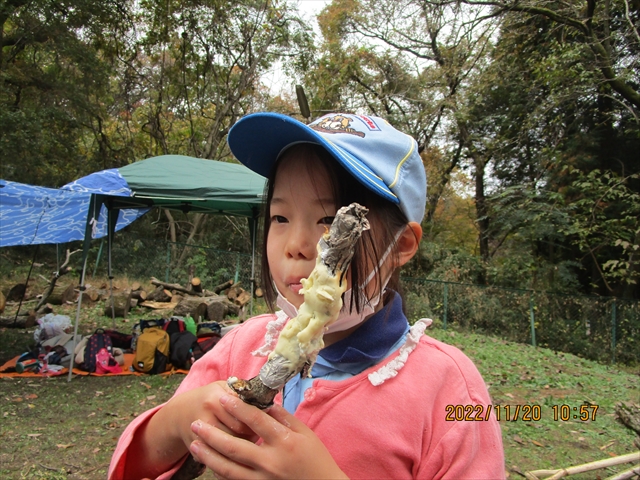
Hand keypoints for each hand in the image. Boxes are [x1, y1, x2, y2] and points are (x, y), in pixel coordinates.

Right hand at [170, 380, 257, 448]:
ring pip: (231, 446)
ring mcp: (200, 433)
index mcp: (216, 397)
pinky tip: (234, 449)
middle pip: (239, 430)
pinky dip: (230, 456)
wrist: (180, 413)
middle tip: (257, 431)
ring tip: (247, 439)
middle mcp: (207, 415)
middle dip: (252, 433)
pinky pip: (220, 456)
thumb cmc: (208, 399)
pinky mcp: (196, 448)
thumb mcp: (223, 388)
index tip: (264, 419)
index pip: (244, 412)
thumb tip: (267, 405)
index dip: (257, 417)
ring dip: (243, 445)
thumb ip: (242, 393)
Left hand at [189, 394, 348, 479]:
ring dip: (209, 455)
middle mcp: (271, 462)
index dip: (237, 408)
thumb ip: (283, 418)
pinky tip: (209, 463)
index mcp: (285, 442)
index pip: (256, 421)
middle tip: (195, 423)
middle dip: (211, 434)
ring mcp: (264, 479)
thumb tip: (263, 403)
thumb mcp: (305, 433)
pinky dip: (219, 473)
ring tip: (194, 444)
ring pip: (228, 469)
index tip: (222, 398)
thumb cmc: (316, 459)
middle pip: (234, 447)